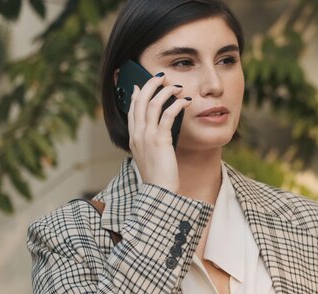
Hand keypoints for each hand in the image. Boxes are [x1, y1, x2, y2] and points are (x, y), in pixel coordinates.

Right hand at [127, 74, 191, 191]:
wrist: (159, 192)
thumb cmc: (159, 176)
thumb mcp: (150, 156)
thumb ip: (150, 142)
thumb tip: (158, 131)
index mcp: (133, 138)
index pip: (131, 110)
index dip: (136, 95)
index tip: (140, 85)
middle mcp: (137, 134)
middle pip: (139, 101)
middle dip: (150, 85)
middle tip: (161, 78)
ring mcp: (146, 136)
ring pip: (152, 104)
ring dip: (166, 92)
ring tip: (177, 87)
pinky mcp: (159, 139)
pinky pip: (167, 114)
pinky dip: (177, 104)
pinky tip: (186, 101)